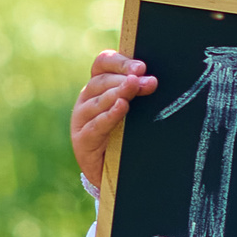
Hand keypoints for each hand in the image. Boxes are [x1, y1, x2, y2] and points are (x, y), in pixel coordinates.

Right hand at [71, 51, 157, 189]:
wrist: (114, 173)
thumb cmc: (126, 136)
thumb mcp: (133, 112)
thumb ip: (139, 92)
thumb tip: (154, 79)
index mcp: (98, 86)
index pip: (103, 63)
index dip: (120, 62)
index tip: (141, 67)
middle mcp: (86, 99)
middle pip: (102, 81)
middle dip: (127, 79)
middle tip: (149, 82)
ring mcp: (81, 119)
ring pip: (98, 101)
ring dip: (118, 93)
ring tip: (133, 87)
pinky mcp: (82, 140)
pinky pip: (95, 125)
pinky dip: (109, 115)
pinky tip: (121, 107)